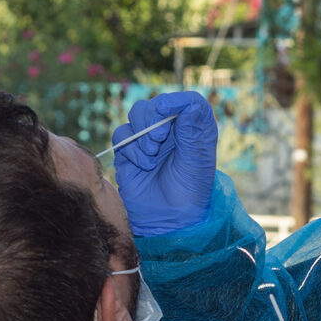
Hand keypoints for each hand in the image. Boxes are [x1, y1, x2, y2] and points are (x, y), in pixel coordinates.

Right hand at [113, 90, 217, 236]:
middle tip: (158, 141)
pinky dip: (131, 147)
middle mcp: (170, 130)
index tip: (165, 111)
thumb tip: (185, 101)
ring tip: (152, 156)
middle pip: (155, 104)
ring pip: (137, 114)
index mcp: (192, 128)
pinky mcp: (129, 151)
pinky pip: (122, 134)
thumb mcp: (197, 159)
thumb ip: (194, 127)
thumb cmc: (190, 191)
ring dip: (142, 133)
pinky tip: (144, 164)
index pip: (184, 101)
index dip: (174, 101)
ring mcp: (148, 139)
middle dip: (153, 119)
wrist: (168, 220)